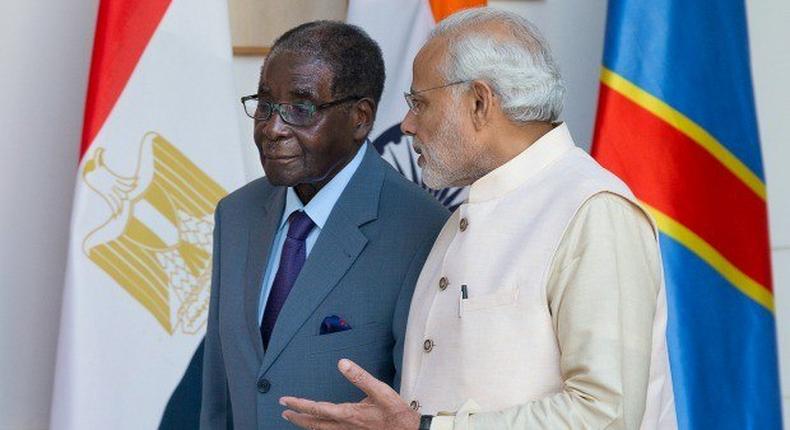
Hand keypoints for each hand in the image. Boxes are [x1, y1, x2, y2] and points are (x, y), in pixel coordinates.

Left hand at [280, 358, 420, 429]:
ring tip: (296, 419)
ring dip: (306, 424)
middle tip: (284, 411)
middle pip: (314, 423)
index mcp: (348, 413)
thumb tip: (343, 363)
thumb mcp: (380, 391)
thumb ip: (360, 377)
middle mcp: (345, 426)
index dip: (299, 404)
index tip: (286, 400)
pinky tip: (320, 427)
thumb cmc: (396, 414)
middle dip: (297, 417)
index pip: (316, 408)